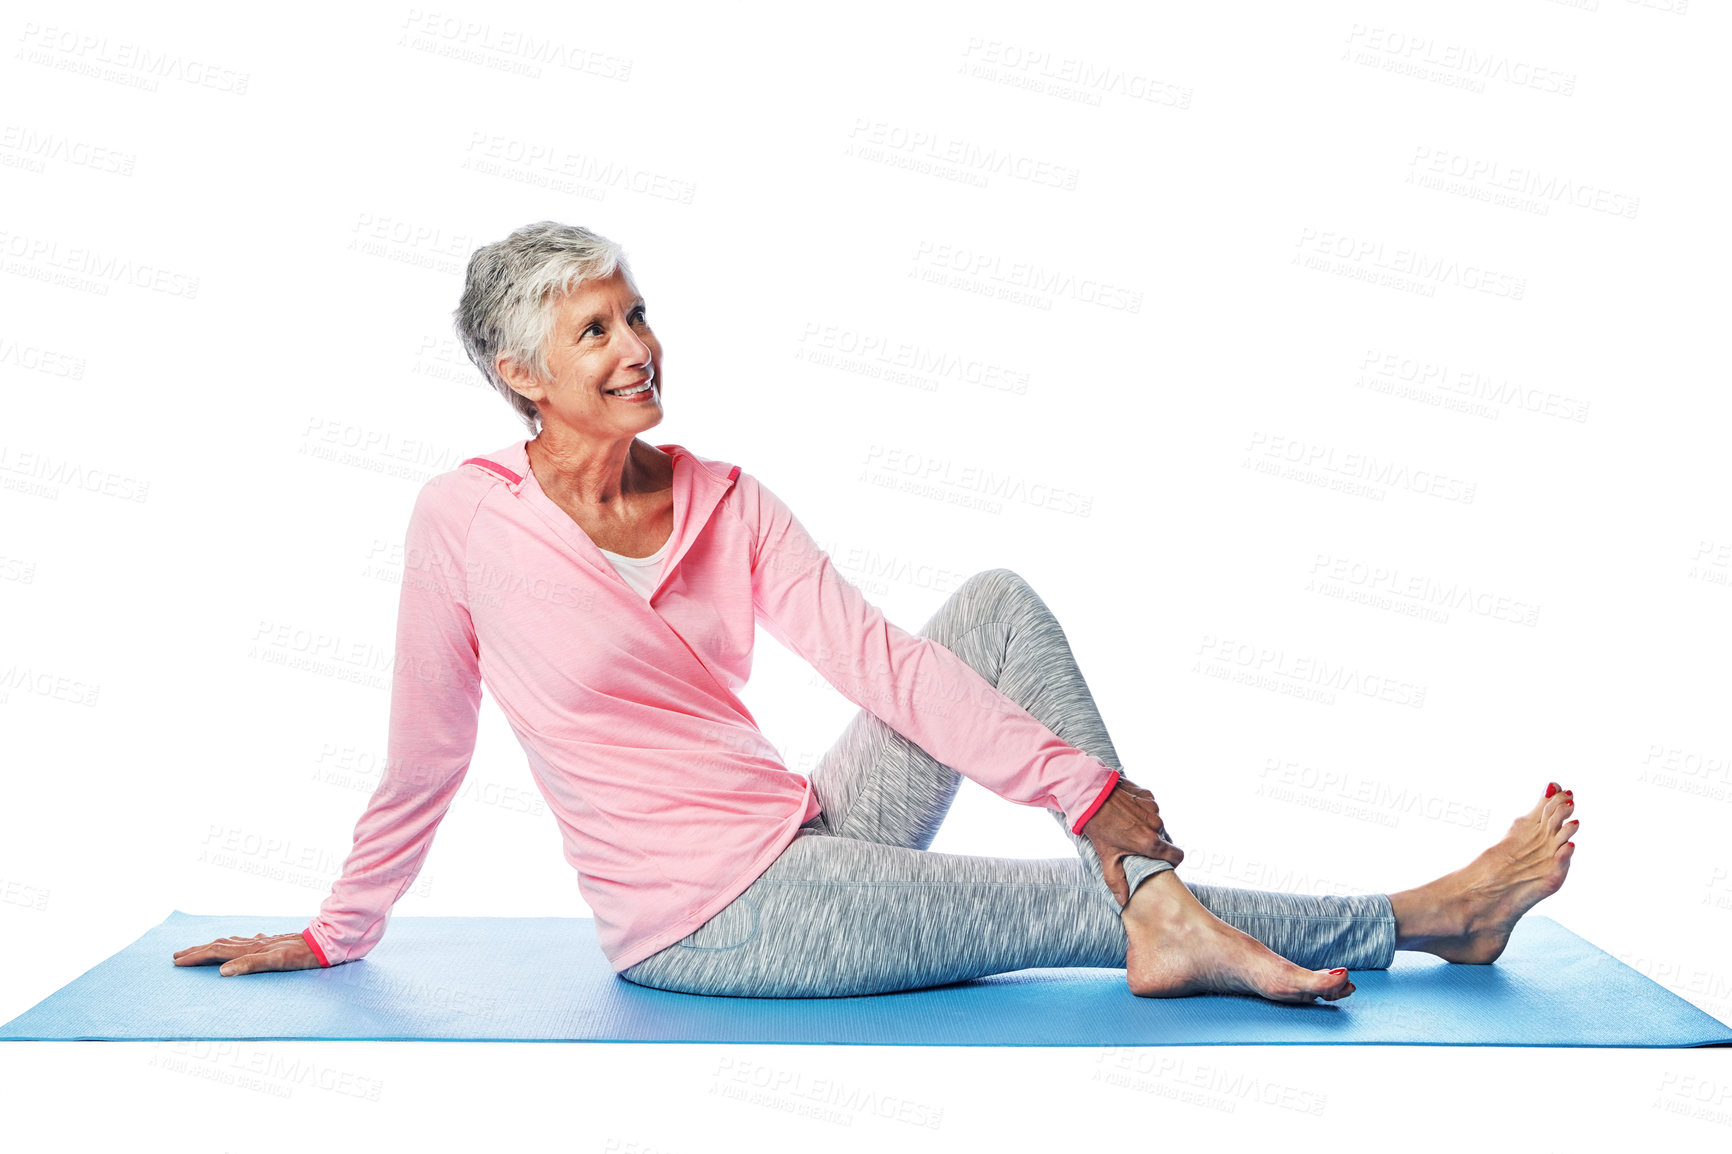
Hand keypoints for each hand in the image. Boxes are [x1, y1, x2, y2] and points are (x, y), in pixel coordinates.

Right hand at [172, 931, 321, 975]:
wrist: (326, 942)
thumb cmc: (303, 955)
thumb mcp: (278, 961)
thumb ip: (250, 964)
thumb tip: (222, 971)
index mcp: (252, 948)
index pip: (217, 952)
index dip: (196, 957)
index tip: (177, 962)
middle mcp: (254, 943)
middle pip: (220, 945)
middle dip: (197, 950)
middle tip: (177, 955)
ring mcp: (263, 942)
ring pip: (231, 942)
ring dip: (212, 946)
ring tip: (199, 949)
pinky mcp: (273, 943)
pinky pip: (246, 942)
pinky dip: (233, 944)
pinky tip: (238, 944)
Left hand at [1080, 779, 1183, 907]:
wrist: (1089, 795)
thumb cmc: (1098, 827)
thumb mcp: (1106, 856)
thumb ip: (1117, 880)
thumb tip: (1123, 901)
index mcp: (1150, 842)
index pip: (1177, 856)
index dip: (1172, 860)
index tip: (1162, 861)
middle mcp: (1155, 824)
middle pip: (1163, 838)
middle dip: (1151, 841)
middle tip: (1133, 842)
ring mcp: (1152, 807)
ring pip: (1155, 821)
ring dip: (1145, 824)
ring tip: (1126, 824)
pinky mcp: (1146, 794)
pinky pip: (1149, 806)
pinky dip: (1141, 809)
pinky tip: (1125, 810)